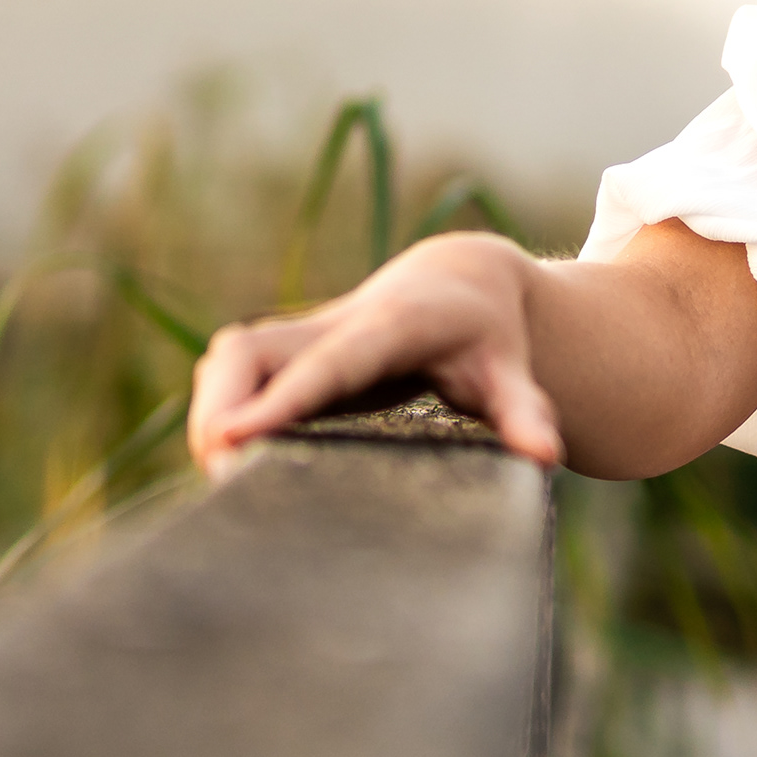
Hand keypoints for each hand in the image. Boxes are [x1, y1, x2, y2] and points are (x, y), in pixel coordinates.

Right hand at [185, 233, 565, 479]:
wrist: (463, 280)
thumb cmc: (488, 338)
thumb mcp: (514, 372)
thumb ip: (527, 411)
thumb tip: (545, 456)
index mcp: (391, 327)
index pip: (327, 364)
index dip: (281, 400)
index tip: (232, 437)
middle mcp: (335, 323)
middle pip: (250, 351)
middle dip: (221, 406)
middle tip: (220, 474)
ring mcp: (304, 334)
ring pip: (230, 356)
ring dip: (211, 410)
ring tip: (219, 476)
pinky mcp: (288, 350)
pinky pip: (232, 371)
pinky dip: (218, 410)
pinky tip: (224, 460)